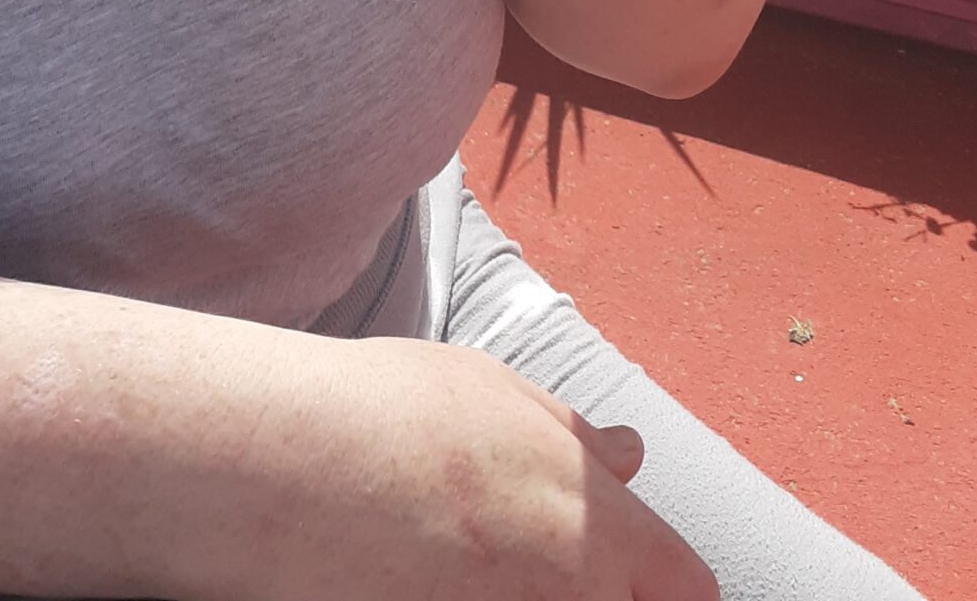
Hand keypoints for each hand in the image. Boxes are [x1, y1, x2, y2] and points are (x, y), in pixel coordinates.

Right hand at [242, 335, 716, 600]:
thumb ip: (574, 439)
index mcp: (599, 532)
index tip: (631, 568)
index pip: (686, 587)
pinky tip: (421, 578)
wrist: (290, 472)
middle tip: (530, 556)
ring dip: (527, 595)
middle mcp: (572, 600)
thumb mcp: (496, 396)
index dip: (660, 578)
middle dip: (599, 591)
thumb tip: (631, 455)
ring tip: (459, 564)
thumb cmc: (393, 416)